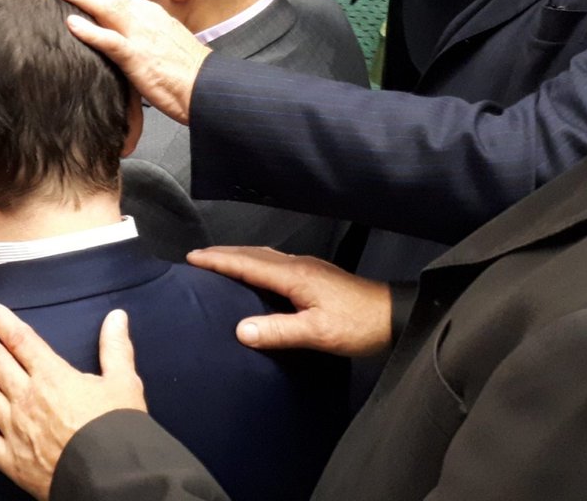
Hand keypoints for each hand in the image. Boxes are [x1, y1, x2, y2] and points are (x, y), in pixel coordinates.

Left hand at [0, 304, 145, 499]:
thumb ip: (116, 348)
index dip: (3, 323)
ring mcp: (15, 428)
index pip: (22, 342)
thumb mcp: (124, 382)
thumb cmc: (118, 428)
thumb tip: (117, 316)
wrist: (112, 477)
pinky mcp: (10, 459)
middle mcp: (27, 397)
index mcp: (53, 376)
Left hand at [38, 0, 207, 123]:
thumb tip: (115, 26)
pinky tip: (72, 24)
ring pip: (106, 5)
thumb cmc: (185, 72)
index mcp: (148, 13)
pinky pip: (113, 42)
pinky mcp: (140, 59)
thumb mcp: (160, 40)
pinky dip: (92, 31)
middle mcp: (144, 17)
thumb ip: (137, 30)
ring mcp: (142, 36)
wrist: (210, 89)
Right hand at [186, 247, 392, 357]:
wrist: (394, 316)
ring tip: (219, 262)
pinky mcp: (315, 275)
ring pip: (264, 256)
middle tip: (197, 257)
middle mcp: (297, 264)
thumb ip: (278, 331)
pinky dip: (255, 263)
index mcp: (293, 274)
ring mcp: (307, 267)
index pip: (247, 263)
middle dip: (223, 253)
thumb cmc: (357, 325)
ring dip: (239, 257)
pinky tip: (256, 274)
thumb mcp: (317, 333)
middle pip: (253, 253)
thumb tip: (238, 330)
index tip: (191, 257)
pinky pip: (275, 263)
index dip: (218, 260)